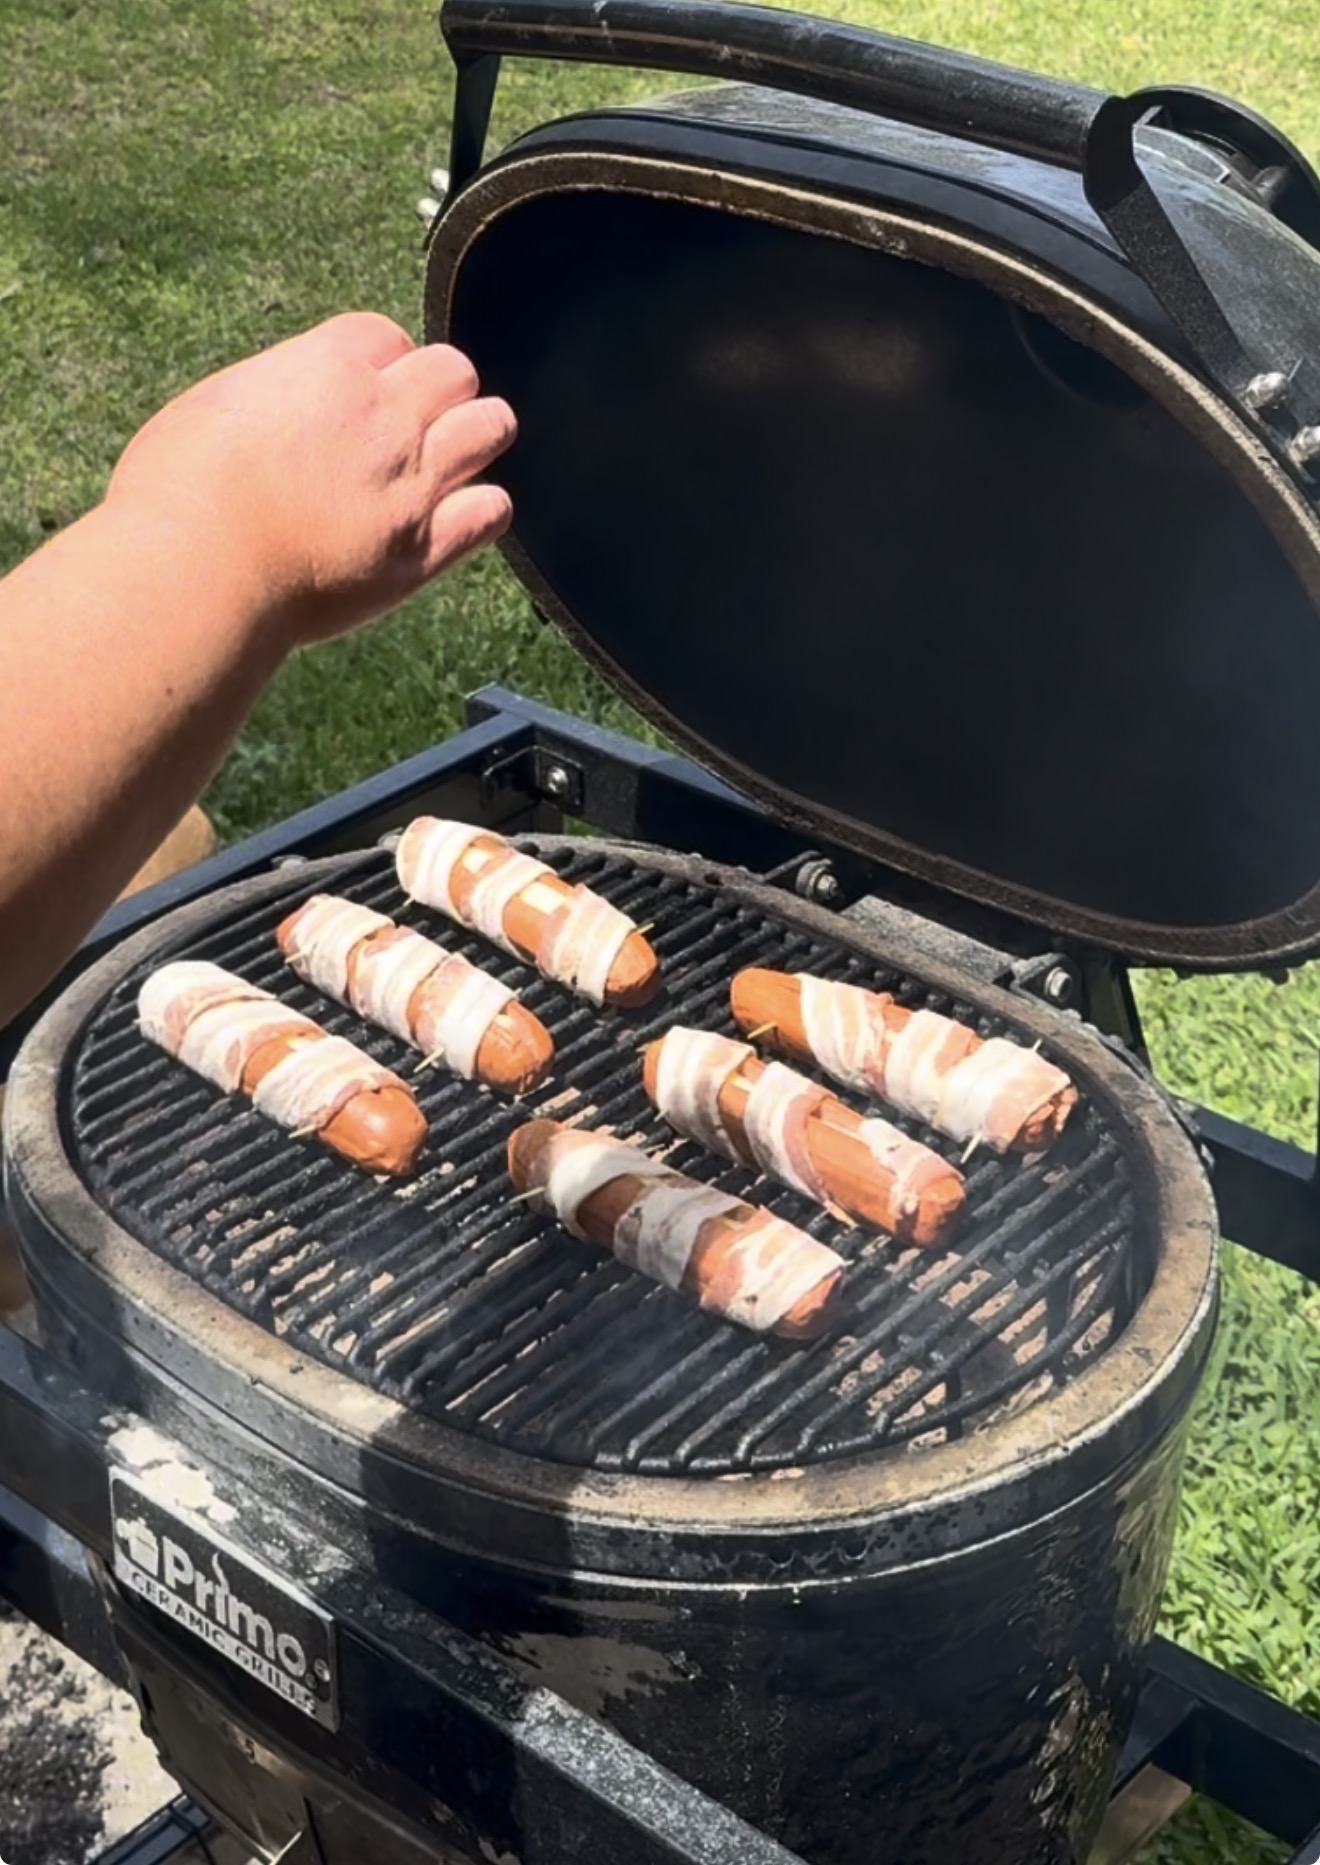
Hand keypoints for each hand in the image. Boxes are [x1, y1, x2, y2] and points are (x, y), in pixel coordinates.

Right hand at [105, 312, 515, 644]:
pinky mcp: (423, 549)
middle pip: (453, 371)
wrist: (199, 569)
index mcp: (326, 366)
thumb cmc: (179, 493)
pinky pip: (492, 511)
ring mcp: (411, 481)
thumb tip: (281, 408)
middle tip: (416, 427)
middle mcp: (382, 414)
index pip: (388, 336)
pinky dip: (484, 509)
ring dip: (478, 436)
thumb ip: (270, 397)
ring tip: (455, 462)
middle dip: (440, 392)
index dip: (383, 363)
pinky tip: (460, 518)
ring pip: (490, 427)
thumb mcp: (214, 406)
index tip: (368, 391)